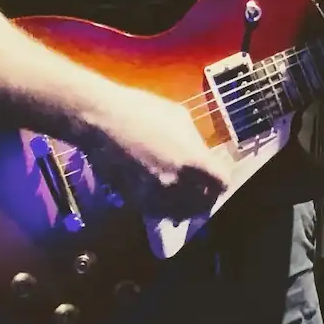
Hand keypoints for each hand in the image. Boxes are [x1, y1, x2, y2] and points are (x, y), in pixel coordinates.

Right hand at [88, 87, 232, 217]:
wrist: (102, 119)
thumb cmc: (143, 109)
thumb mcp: (179, 117)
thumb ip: (194, 141)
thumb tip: (200, 155)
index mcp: (193, 160)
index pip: (221, 183)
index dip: (221, 181)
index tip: (218, 178)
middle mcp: (177, 183)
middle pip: (202, 204)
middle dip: (204, 197)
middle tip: (202, 191)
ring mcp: (154, 194)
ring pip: (179, 213)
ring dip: (183, 206)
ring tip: (182, 197)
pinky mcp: (133, 199)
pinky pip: (155, 212)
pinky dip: (162, 208)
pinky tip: (160, 196)